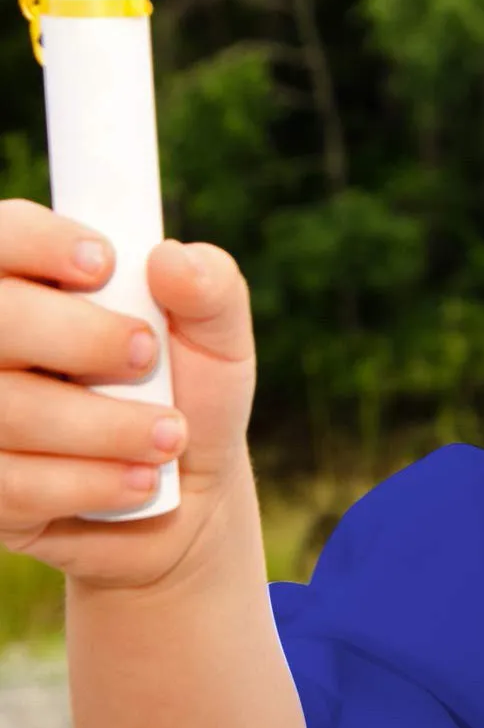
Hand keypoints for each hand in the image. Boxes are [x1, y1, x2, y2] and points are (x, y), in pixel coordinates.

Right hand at [0, 198, 259, 592]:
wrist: (189, 492)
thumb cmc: (191, 393)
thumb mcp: (218, 337)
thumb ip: (210, 289)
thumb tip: (172, 257)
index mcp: (36, 284)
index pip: (3, 235)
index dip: (39, 243)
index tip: (104, 264)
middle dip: (83, 339)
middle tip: (147, 358)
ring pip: (8, 410)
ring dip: (107, 428)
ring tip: (169, 437)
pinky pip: (11, 484)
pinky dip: (92, 483)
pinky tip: (138, 481)